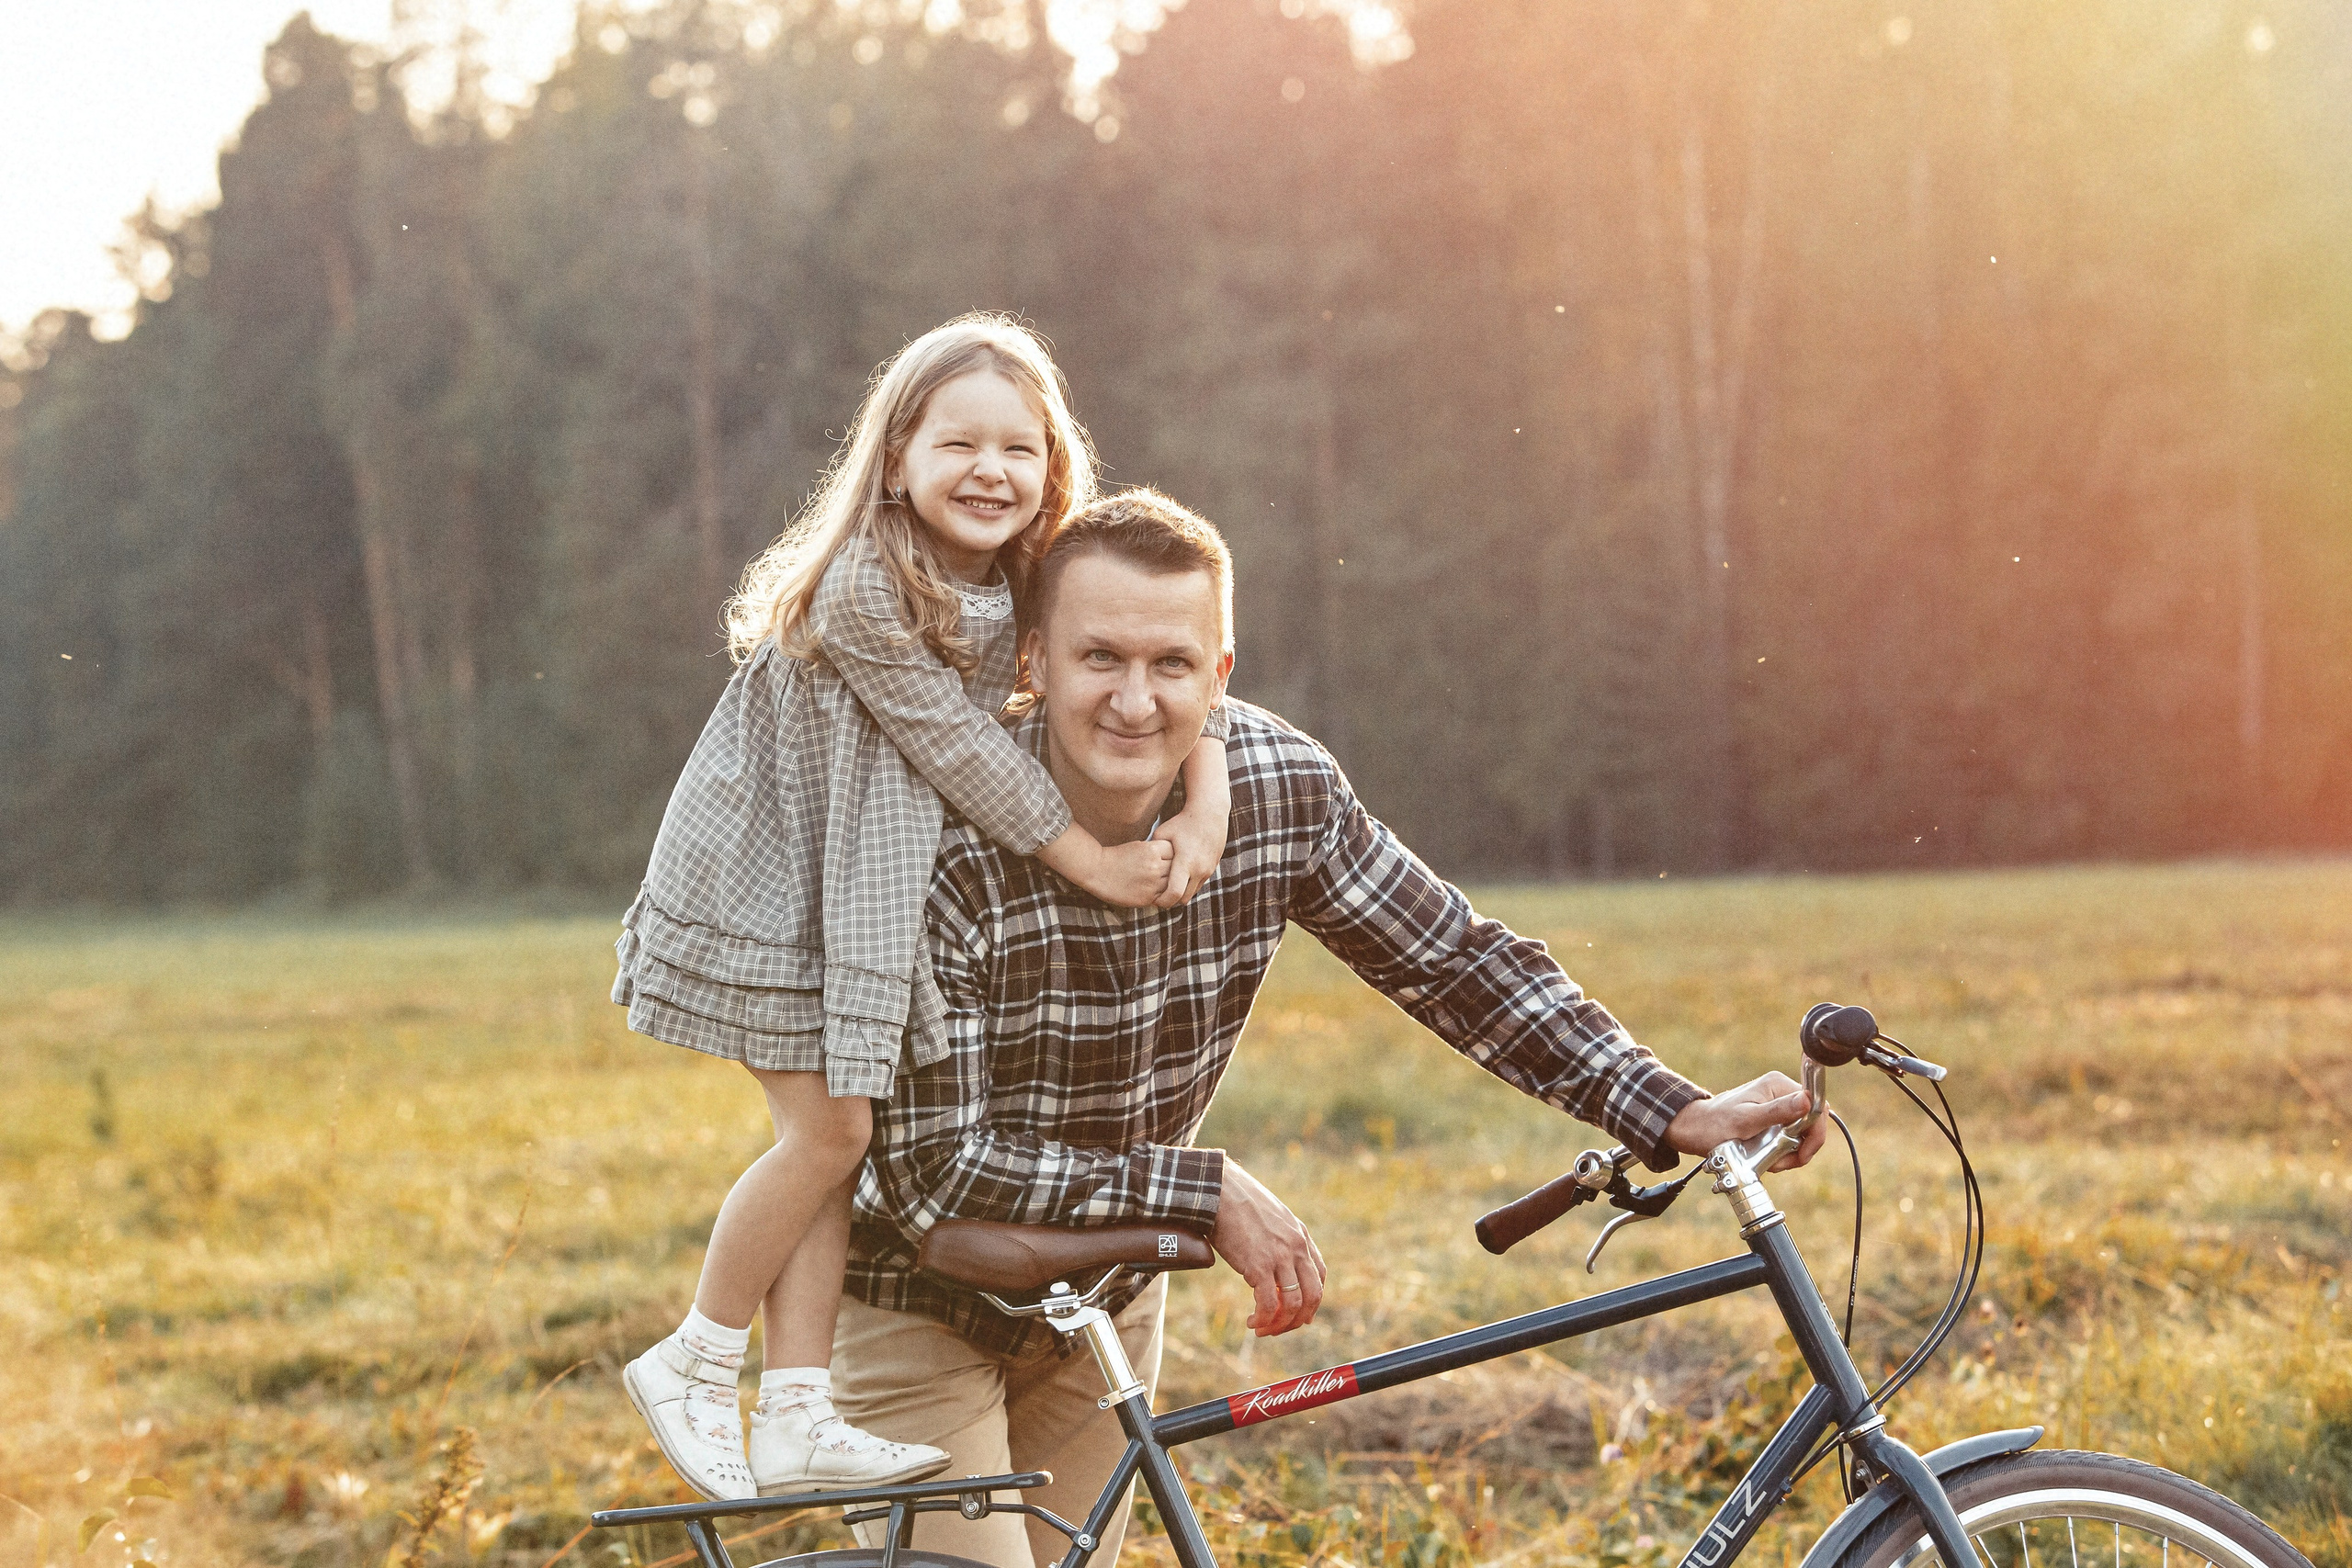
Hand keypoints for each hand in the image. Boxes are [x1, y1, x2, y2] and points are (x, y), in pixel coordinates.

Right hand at [1082, 838, 1174, 906]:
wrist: (1097, 871)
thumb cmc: (1118, 857)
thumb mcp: (1139, 846)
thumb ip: (1157, 851)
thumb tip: (1175, 855)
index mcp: (1152, 850)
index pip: (1175, 850)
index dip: (1173, 853)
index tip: (1169, 855)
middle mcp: (1155, 866)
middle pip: (1177, 867)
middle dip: (1175, 868)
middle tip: (1171, 869)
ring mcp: (1152, 884)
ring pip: (1173, 884)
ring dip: (1171, 882)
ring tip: (1166, 880)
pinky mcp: (1147, 898)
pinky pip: (1164, 896)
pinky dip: (1163, 893)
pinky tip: (1157, 889)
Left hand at [1150, 813, 1224, 907]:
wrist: (1210, 813)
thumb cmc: (1182, 822)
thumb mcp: (1163, 834)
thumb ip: (1153, 852)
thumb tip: (1141, 865)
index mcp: (1185, 863)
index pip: (1174, 894)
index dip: (1163, 901)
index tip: (1154, 900)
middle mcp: (1199, 870)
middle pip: (1183, 899)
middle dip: (1171, 900)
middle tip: (1159, 896)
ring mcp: (1208, 869)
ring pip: (1192, 893)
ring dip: (1181, 893)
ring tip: (1168, 886)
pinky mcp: (1213, 867)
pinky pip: (1199, 884)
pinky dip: (1189, 884)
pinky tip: (1180, 876)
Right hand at [1210, 1158, 1326, 1336]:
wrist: (1219, 1191)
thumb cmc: (1237, 1202)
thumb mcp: (1270, 1218)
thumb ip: (1279, 1238)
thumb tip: (1272, 1259)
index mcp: (1300, 1235)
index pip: (1319, 1275)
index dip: (1312, 1299)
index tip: (1300, 1313)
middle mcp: (1296, 1247)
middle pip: (1313, 1294)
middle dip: (1300, 1319)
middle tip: (1281, 1329)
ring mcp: (1280, 1257)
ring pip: (1292, 1304)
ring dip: (1279, 1325)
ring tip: (1262, 1329)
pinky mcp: (1259, 1266)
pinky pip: (1269, 1304)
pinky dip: (1262, 1319)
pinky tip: (1252, 1322)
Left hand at [1664, 1072, 1827, 1171]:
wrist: (1694, 1131)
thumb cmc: (1714, 1125)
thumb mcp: (1746, 1121)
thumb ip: (1777, 1111)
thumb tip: (1807, 1101)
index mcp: (1778, 1085)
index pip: (1816, 1106)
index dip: (1815, 1134)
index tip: (1802, 1154)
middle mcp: (1781, 1091)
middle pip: (1812, 1123)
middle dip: (1801, 1148)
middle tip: (1781, 1162)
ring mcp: (1778, 1105)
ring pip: (1803, 1134)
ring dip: (1791, 1154)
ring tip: (1770, 1162)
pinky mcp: (1773, 1119)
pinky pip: (1791, 1138)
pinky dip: (1783, 1153)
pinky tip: (1769, 1159)